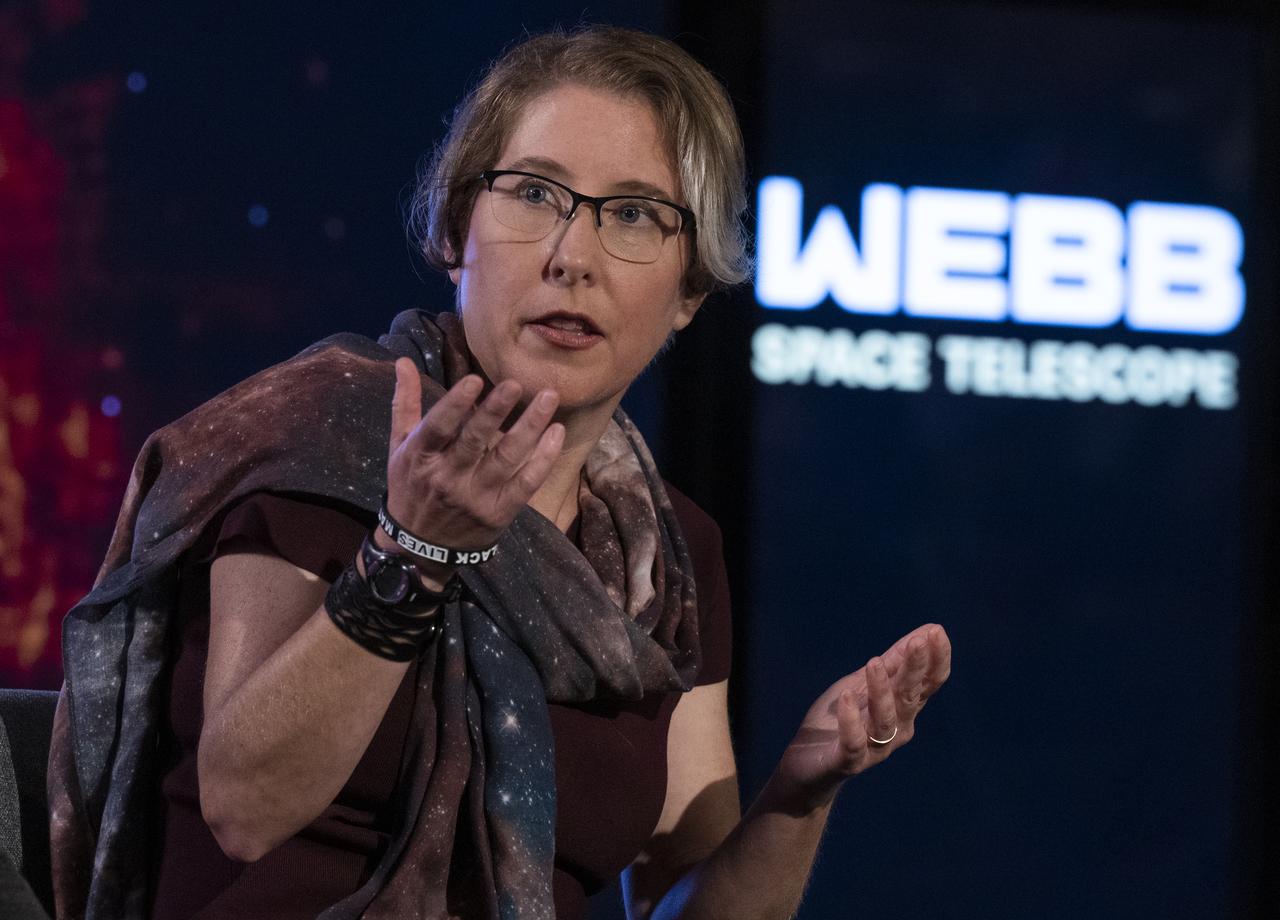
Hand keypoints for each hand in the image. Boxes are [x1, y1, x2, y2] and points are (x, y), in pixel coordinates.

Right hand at [378, 358, 564, 571]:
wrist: (419, 548)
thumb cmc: (410, 487)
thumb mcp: (399, 448)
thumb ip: (405, 404)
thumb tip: (403, 361)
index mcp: (420, 458)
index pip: (437, 428)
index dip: (455, 405)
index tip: (475, 380)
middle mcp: (447, 478)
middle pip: (474, 441)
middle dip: (495, 412)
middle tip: (516, 384)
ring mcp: (475, 497)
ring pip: (506, 459)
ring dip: (530, 427)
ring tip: (549, 398)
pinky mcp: (499, 512)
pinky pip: (526, 483)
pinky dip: (544, 459)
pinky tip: (556, 432)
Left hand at [775, 623, 950, 809]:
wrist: (808, 764)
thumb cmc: (841, 719)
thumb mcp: (863, 682)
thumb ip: (894, 661)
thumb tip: (927, 631)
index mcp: (902, 709)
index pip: (927, 685)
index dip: (935, 660)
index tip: (937, 632)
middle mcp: (895, 729)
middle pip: (910, 698)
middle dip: (915, 669)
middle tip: (918, 642)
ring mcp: (874, 748)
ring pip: (884, 720)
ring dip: (882, 691)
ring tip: (874, 663)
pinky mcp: (848, 762)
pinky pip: (854, 743)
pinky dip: (851, 720)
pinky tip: (846, 697)